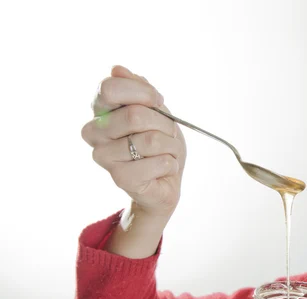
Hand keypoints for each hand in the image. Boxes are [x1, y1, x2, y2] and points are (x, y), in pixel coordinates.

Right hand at [81, 65, 186, 216]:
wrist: (166, 180)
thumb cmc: (159, 142)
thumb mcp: (155, 109)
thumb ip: (138, 89)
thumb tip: (117, 69)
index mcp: (100, 110)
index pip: (110, 88)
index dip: (143, 93)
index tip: (158, 101)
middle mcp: (94, 132)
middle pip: (135, 115)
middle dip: (164, 123)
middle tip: (168, 134)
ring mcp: (104, 157)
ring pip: (151, 140)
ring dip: (170, 146)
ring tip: (165, 153)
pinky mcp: (120, 179)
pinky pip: (160, 162)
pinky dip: (171, 164)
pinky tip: (162, 170)